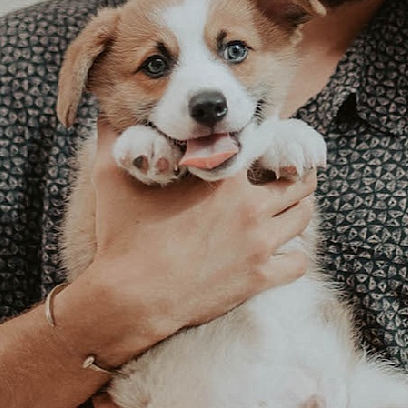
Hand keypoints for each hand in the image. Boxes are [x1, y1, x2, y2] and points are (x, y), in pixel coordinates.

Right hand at [80, 121, 316, 359]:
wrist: (131, 298)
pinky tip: (281, 251)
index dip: (265, 138)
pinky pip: (298, 262)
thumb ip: (112, 135)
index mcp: (221, 178)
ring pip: (303, 217)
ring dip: (299, 208)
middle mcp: (249, 208)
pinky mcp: (259, 277)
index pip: (262, 144)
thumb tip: (104, 109)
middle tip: (289, 172)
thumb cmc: (122, 236)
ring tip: (289, 206)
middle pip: (296, 180)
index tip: (260, 141)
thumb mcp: (112, 176)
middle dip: (295, 172)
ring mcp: (258, 244)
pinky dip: (294, 254)